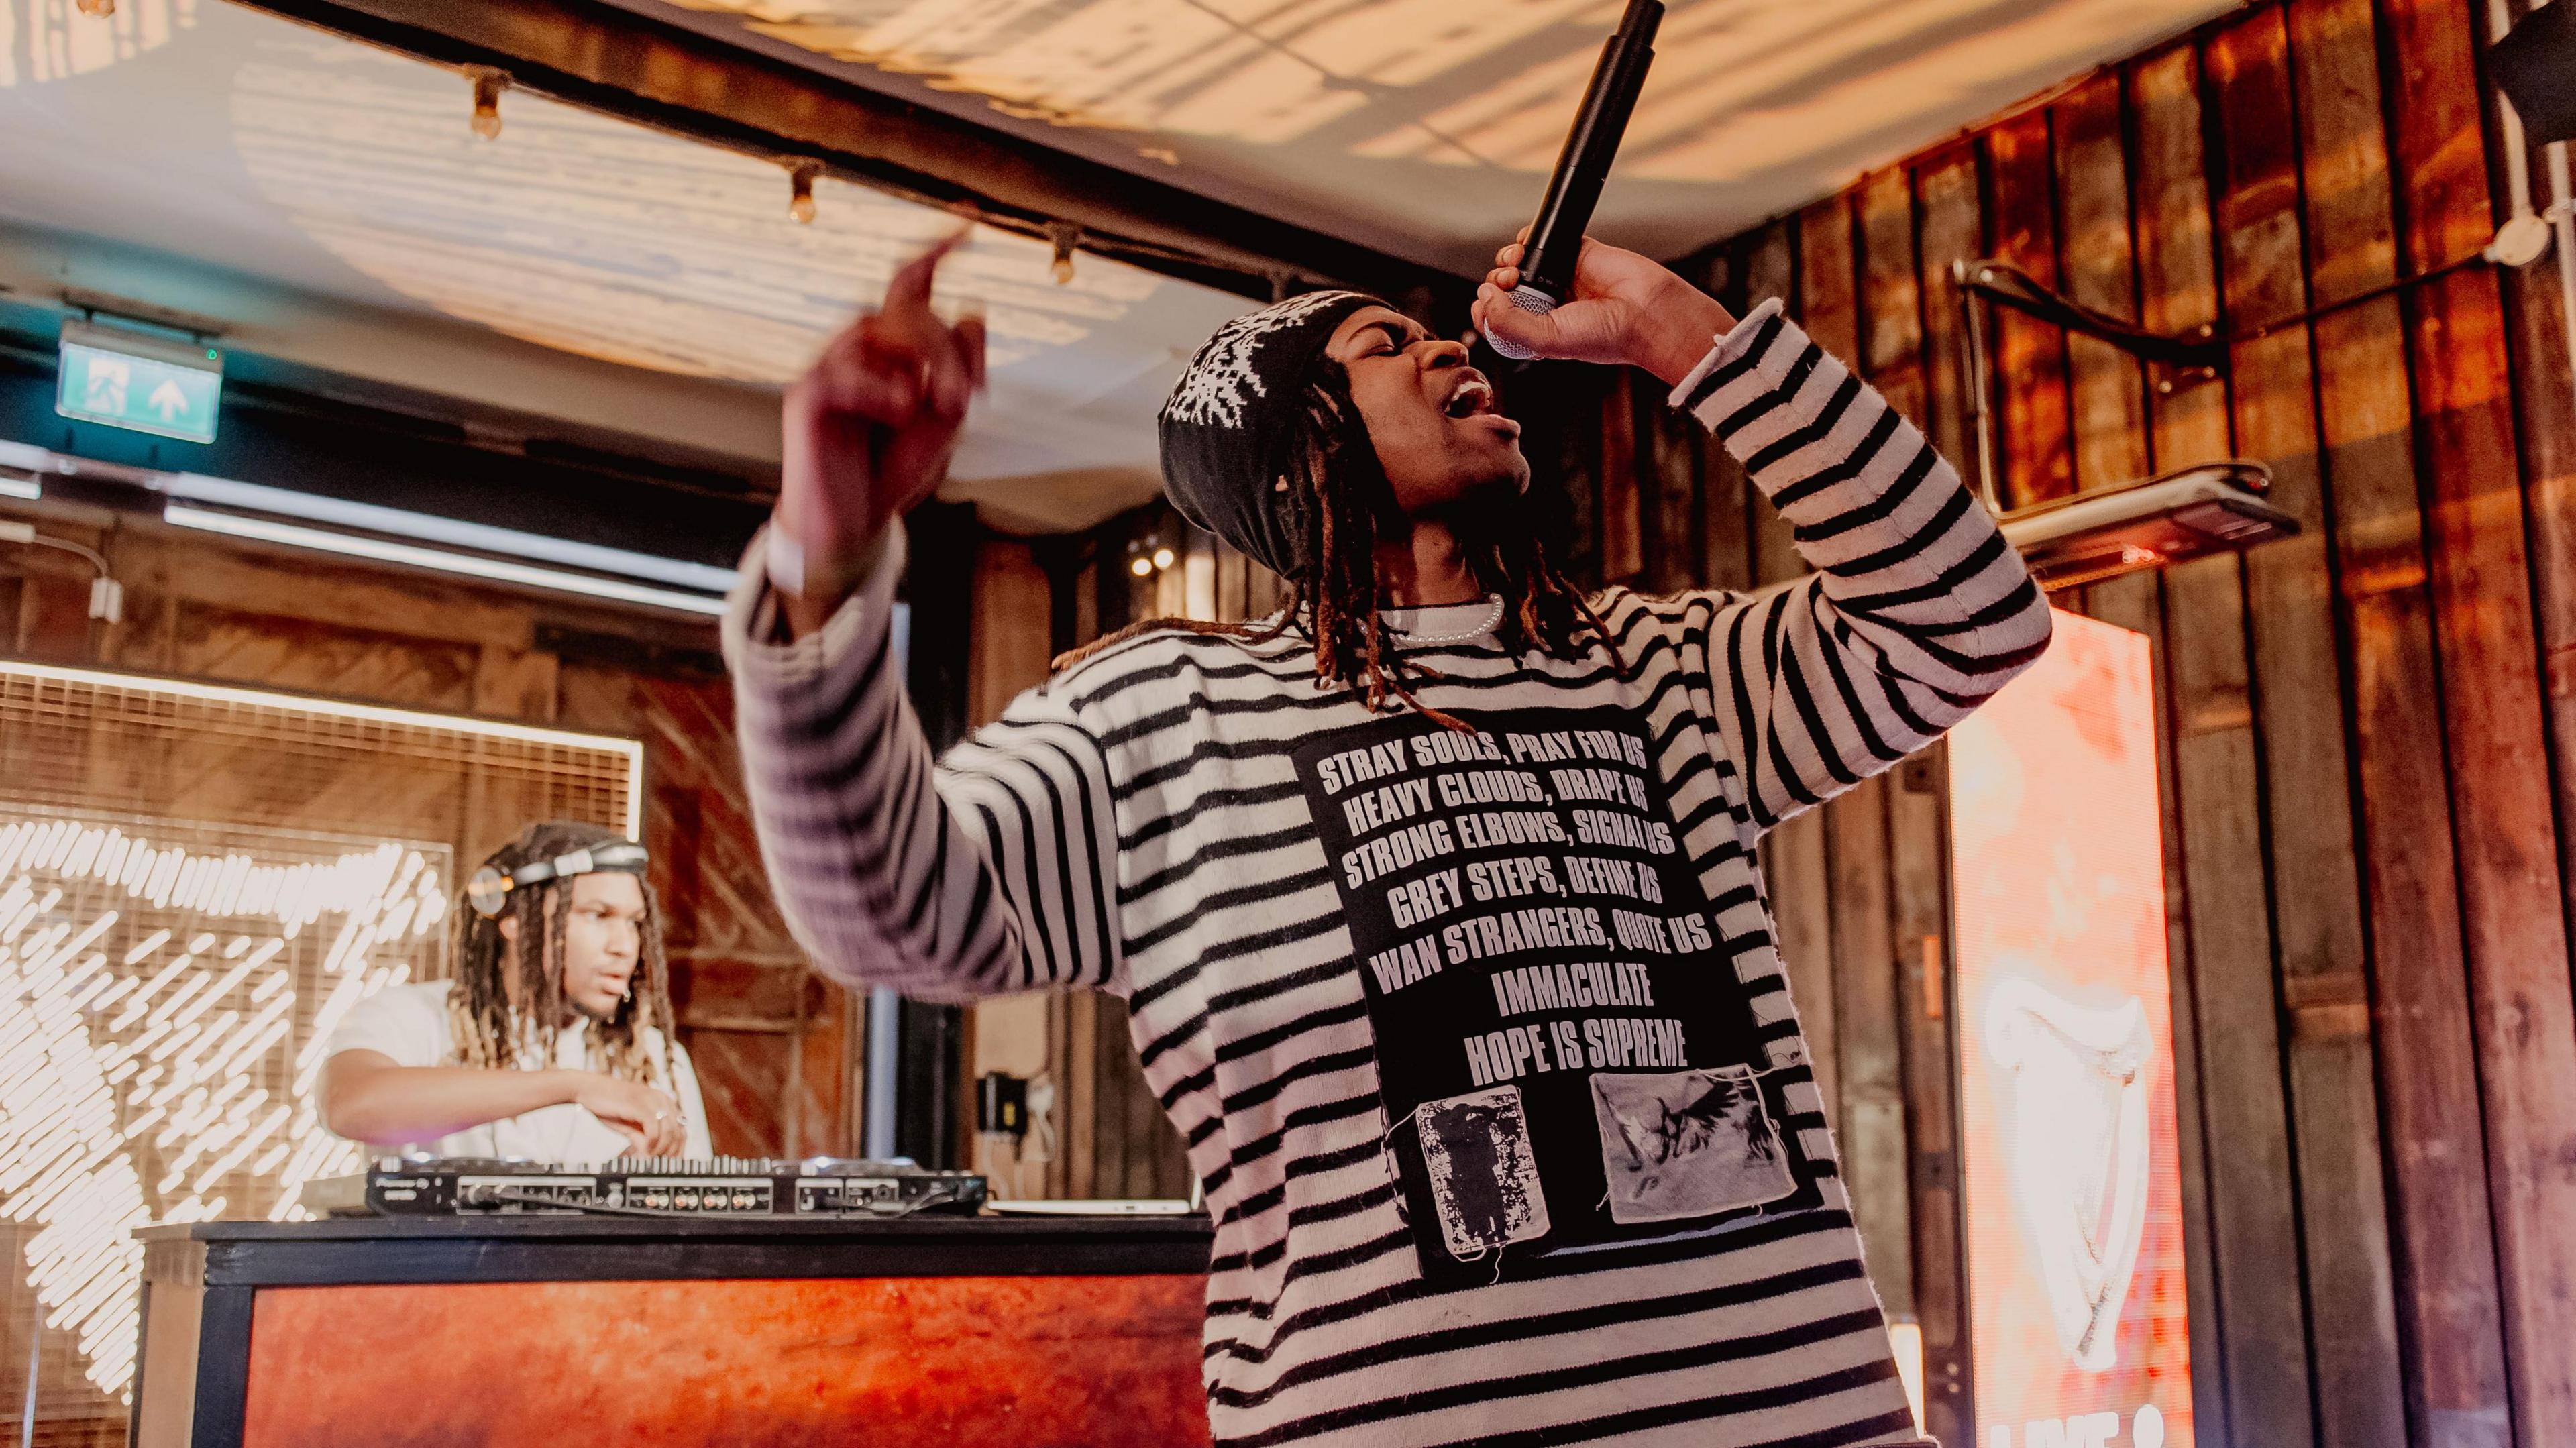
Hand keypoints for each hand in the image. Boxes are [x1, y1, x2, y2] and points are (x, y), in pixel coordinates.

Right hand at [569, 1073, 687, 1156]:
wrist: (589, 1090)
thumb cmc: (610, 1107)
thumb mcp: (630, 1126)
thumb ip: (643, 1139)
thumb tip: (653, 1157)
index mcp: (664, 1102)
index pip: (682, 1129)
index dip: (678, 1149)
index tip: (670, 1164)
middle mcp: (662, 1099)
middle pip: (679, 1132)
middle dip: (671, 1152)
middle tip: (660, 1164)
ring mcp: (653, 1100)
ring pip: (669, 1131)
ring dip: (661, 1149)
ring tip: (650, 1157)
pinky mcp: (641, 1105)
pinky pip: (655, 1129)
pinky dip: (652, 1143)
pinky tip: (644, 1149)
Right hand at [775, 232, 987, 630]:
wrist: (859, 522)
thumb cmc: (895, 466)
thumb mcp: (947, 419)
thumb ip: (963, 368)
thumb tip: (972, 313)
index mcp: (893, 346)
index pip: (911, 286)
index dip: (936, 251)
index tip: (969, 221)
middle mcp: (859, 346)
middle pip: (908, 309)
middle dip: (946, 348)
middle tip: (966, 397)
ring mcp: (830, 365)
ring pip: (880, 331)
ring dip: (921, 364)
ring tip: (936, 407)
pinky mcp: (807, 395)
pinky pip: (844, 370)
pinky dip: (879, 387)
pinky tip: (898, 408)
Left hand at [1473, 232, 1735, 386]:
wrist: (1647, 313)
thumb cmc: (1606, 336)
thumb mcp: (1546, 342)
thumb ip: (1507, 323)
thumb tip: (1483, 295)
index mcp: (1538, 331)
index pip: (1497, 320)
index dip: (1484, 308)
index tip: (1484, 302)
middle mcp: (1547, 305)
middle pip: (1502, 289)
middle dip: (1495, 283)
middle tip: (1508, 282)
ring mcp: (1560, 278)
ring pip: (1517, 263)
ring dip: (1507, 260)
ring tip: (1516, 265)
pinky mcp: (1576, 253)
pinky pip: (1542, 240)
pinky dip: (1526, 238)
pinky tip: (1525, 245)